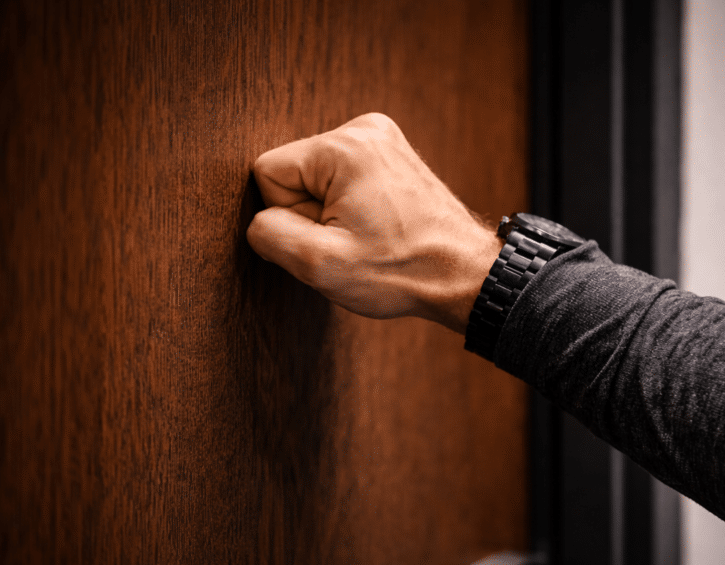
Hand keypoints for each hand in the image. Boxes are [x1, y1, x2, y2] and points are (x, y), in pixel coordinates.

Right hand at [247, 113, 502, 334]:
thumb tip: (260, 221)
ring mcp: (383, 139)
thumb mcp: (321, 264)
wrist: (463, 276)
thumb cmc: (404, 270)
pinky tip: (377, 227)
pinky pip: (342, 180)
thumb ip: (270, 235)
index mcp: (345, 146)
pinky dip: (351, 208)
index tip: (329, 237)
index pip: (268, 171)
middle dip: (312, 214)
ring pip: (317, 179)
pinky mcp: (392, 155)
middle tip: (353, 240)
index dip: (288, 215)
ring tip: (369, 236)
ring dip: (332, 214)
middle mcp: (366, 129)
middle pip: (294, 173)